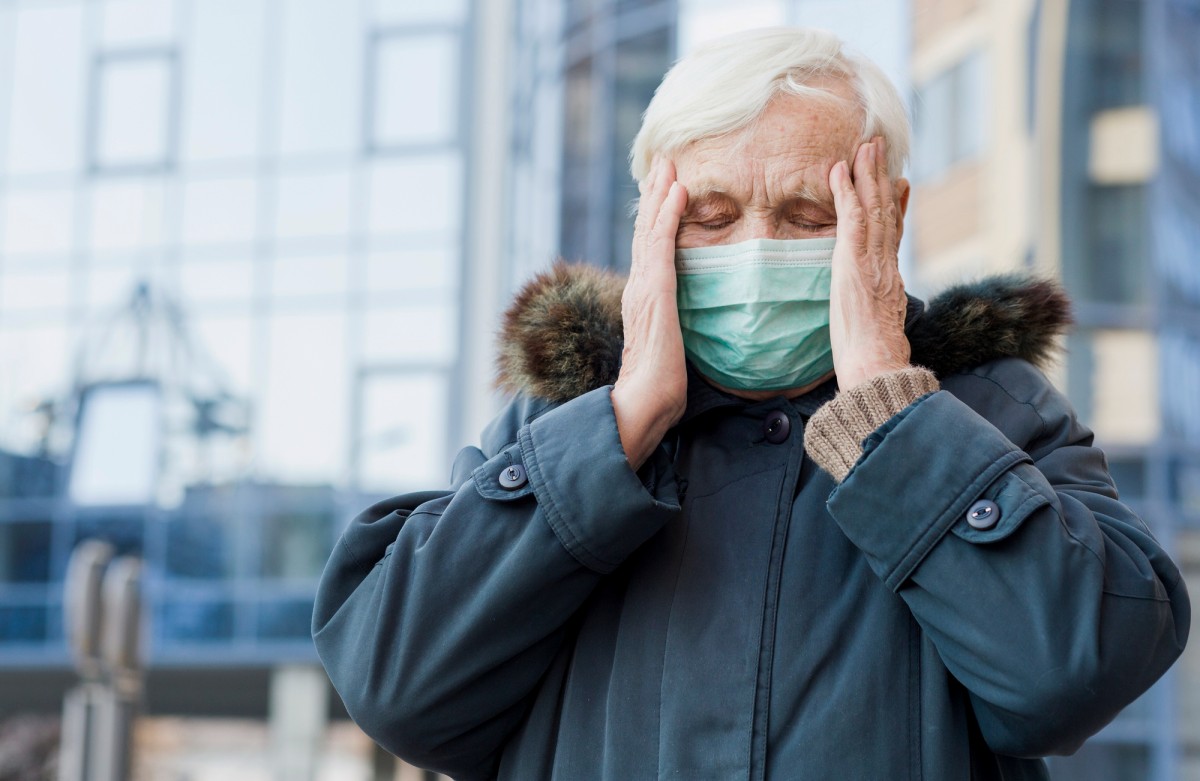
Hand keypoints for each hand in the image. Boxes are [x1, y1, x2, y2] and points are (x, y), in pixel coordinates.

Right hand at [611, 156, 688, 468]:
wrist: (647, 400)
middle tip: (664, 161)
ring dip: (660, 193)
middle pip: (645, 230)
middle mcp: (639, 286)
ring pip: (650, 229)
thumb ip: (678, 326)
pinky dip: (668, 214)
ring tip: (669, 164)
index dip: (656, 217)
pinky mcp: (655, 291)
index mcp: (644, 297)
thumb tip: (691, 322)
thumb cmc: (662, 384)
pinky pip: (661, 243)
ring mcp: (644, 286)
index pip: (648, 248)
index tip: (666, 189)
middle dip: (655, 194)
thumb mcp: (673, 345)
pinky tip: (678, 191)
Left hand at [828, 137, 911, 389]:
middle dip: (882, 177)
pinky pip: (852, 217)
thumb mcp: (879, 326)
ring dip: (867, 173)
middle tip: (878, 148)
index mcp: (891, 278)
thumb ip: (879, 310)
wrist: (876, 364)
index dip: (897, 205)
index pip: (895, 234)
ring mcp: (873, 259)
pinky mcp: (854, 260)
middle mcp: (886, 263)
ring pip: (874, 206)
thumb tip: (877, 312)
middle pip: (887, 211)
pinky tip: (839, 171)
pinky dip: (846, 192)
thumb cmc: (873, 357)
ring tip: (864, 146)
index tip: (899, 182)